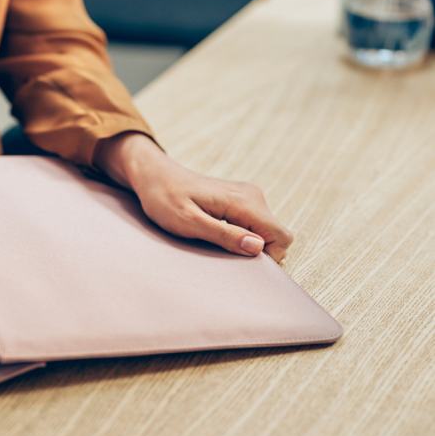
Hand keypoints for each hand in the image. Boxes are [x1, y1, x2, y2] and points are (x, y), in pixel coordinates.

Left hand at [94, 133, 292, 261]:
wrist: (154, 175)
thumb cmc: (164, 198)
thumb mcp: (188, 222)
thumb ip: (224, 235)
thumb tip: (257, 247)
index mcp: (243, 201)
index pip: (281, 236)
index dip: (267, 257)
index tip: (237, 259)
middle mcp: (252, 196)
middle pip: (276, 236)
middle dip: (255, 252)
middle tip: (220, 252)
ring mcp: (248, 196)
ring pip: (265, 232)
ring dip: (245, 243)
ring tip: (212, 239)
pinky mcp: (240, 200)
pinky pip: (254, 225)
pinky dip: (240, 235)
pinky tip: (214, 232)